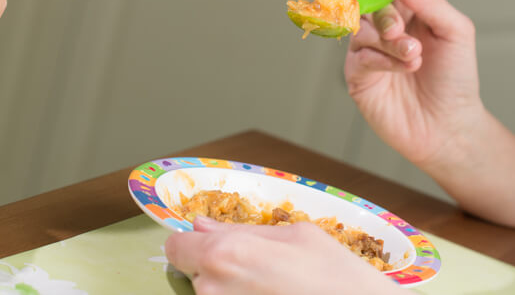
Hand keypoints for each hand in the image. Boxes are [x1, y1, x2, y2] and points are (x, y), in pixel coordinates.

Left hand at [164, 218, 396, 294]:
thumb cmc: (338, 278)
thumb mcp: (296, 235)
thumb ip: (243, 230)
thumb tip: (202, 225)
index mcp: (225, 253)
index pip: (176, 247)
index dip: (193, 243)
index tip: (209, 245)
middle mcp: (214, 289)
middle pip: (195, 273)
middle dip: (217, 268)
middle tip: (258, 271)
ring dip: (232, 290)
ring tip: (273, 289)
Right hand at [345, 0, 482, 169]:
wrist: (451, 125)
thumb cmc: (455, 78)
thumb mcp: (455, 30)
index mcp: (404, 4)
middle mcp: (381, 22)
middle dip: (383, 13)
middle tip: (401, 31)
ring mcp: (367, 48)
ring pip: (360, 27)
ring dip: (389, 40)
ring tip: (414, 57)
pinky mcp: (357, 75)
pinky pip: (359, 55)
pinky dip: (382, 59)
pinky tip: (404, 69)